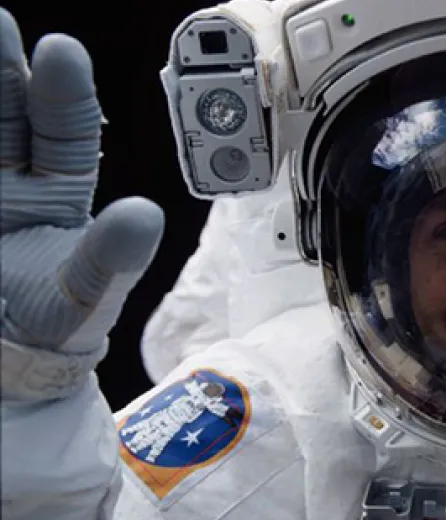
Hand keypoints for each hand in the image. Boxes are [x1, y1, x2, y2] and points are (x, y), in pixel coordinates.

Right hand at [0, 8, 163, 399]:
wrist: (6, 363)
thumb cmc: (57, 324)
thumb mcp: (87, 292)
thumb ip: (112, 256)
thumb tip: (146, 216)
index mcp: (59, 192)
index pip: (64, 131)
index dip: (64, 90)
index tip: (60, 50)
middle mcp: (14, 180)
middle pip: (6, 113)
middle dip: (0, 67)